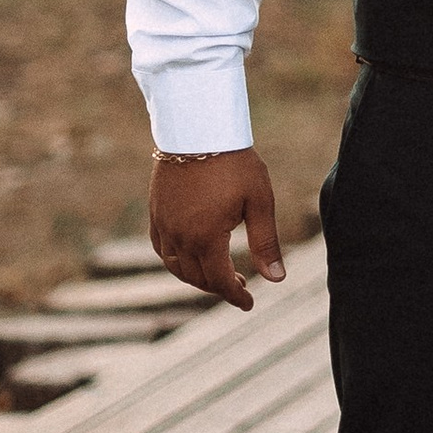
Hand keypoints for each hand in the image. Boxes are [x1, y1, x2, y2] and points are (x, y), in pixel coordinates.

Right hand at [148, 147, 284, 308]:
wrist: (198, 128)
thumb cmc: (234, 162)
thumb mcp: (259, 201)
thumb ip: (266, 243)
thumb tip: (276, 280)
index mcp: (206, 238)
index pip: (219, 281)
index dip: (235, 296)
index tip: (249, 304)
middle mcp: (180, 237)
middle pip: (196, 278)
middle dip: (219, 287)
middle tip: (241, 285)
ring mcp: (164, 224)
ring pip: (176, 266)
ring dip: (196, 277)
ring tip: (218, 274)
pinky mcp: (156, 212)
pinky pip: (162, 249)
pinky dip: (176, 261)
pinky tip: (191, 256)